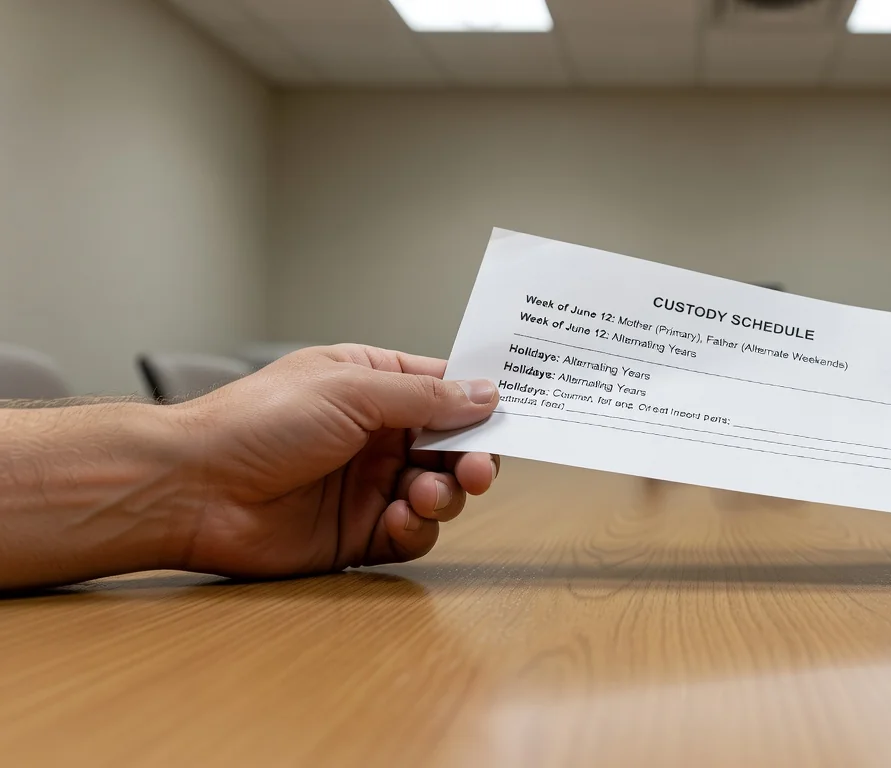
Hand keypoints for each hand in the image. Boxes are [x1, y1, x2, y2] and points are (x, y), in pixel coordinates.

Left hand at [172, 344, 499, 577]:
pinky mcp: (358, 534)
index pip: (445, 390)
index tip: (515, 416)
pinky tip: (398, 521)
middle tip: (478, 471)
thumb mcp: (351, 390)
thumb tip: (486, 394)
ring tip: (424, 495)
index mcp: (372, 385)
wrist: (192, 489)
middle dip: (473, 458)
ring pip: (439, 493)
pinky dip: (416, 529)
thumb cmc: (257, 423)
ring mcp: (368, 486)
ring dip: (445, 495)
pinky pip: (412, 535)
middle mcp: (375, 435)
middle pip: (453, 447)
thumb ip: (424, 397)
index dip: (481, 404)